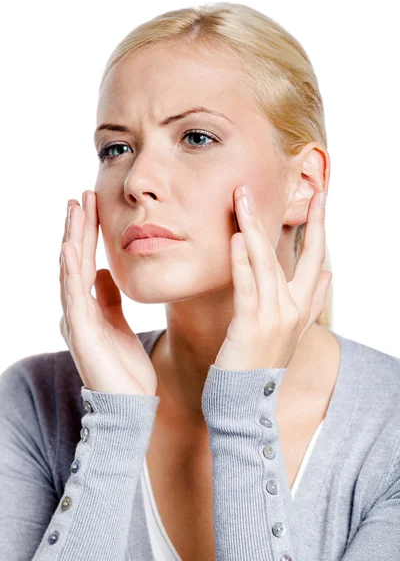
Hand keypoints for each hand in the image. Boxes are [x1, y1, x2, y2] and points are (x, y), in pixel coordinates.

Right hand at [59, 191, 157, 395]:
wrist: (130, 406)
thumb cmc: (124, 369)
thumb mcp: (118, 324)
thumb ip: (108, 298)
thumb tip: (104, 272)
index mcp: (88, 307)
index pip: (87, 262)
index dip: (88, 234)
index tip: (92, 205)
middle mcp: (77, 311)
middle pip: (76, 261)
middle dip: (78, 228)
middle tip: (81, 196)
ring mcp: (76, 321)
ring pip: (72, 272)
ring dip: (72, 240)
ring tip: (75, 210)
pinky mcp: (81, 334)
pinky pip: (75, 297)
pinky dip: (70, 272)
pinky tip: (70, 248)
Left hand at [214, 185, 331, 369]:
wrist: (245, 401)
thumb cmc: (263, 361)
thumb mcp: (294, 331)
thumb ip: (312, 301)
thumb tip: (331, 274)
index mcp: (302, 307)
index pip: (316, 259)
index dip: (319, 227)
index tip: (321, 198)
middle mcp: (293, 309)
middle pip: (293, 256)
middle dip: (287, 219)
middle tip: (274, 186)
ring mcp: (274, 317)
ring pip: (266, 264)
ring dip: (254, 229)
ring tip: (244, 199)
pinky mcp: (251, 325)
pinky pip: (247, 287)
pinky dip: (242, 262)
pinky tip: (237, 238)